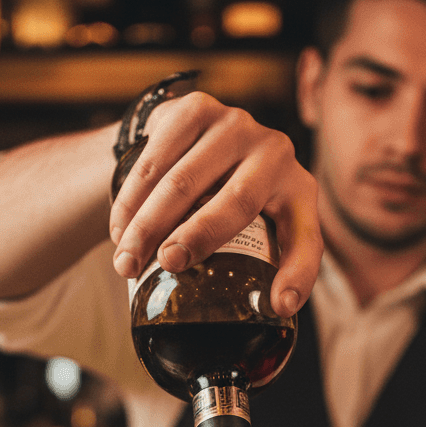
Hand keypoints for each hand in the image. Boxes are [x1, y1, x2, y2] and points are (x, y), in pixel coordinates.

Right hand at [108, 91, 321, 318]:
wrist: (197, 148)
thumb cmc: (229, 206)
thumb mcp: (260, 233)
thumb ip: (262, 267)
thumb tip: (266, 316)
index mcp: (300, 193)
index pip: (306, 238)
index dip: (297, 275)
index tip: (277, 306)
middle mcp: (276, 153)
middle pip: (237, 202)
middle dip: (196, 236)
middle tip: (165, 265)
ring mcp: (236, 125)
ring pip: (185, 180)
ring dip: (148, 224)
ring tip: (126, 261)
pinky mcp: (196, 109)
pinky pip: (156, 158)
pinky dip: (132, 198)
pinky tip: (120, 227)